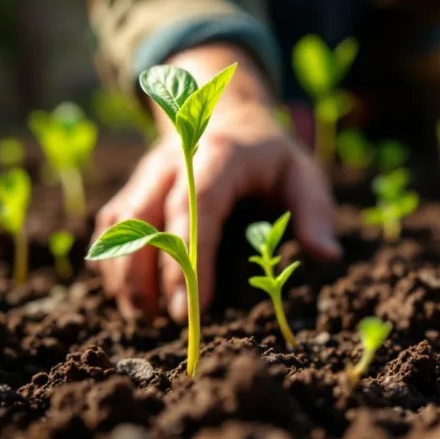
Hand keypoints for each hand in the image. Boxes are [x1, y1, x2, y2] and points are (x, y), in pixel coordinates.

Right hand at [92, 43, 339, 321]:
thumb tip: (328, 255)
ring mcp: (148, 173)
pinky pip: (111, 227)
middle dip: (152, 275)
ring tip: (145, 318)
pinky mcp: (133, 187)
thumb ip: (315, 213)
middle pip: (146, 218)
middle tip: (171, 323)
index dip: (191, 257)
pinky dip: (113, 263)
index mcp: (220, 155)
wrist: (229, 115)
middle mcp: (175, 162)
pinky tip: (128, 298)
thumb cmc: (271, 157)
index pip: (196, 205)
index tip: (195, 307)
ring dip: (127, 274)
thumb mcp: (304, 174)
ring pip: (121, 224)